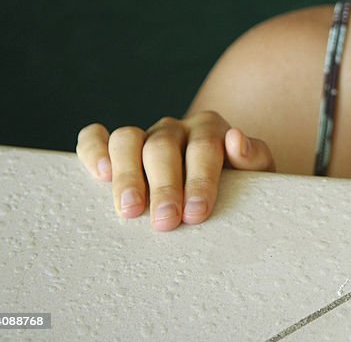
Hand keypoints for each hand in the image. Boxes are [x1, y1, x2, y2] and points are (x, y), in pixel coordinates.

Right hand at [76, 111, 274, 230]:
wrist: (223, 188)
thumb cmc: (239, 185)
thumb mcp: (257, 175)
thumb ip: (254, 157)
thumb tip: (236, 139)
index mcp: (211, 129)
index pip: (204, 148)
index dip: (199, 180)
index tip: (196, 213)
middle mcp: (176, 129)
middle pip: (163, 147)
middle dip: (164, 187)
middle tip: (166, 222)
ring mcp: (144, 136)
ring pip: (127, 140)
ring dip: (127, 175)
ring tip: (129, 210)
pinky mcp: (117, 148)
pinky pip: (96, 138)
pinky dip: (93, 150)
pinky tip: (98, 175)